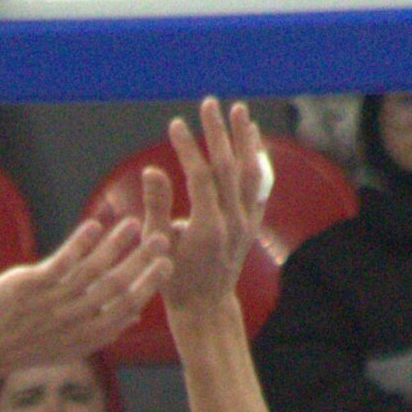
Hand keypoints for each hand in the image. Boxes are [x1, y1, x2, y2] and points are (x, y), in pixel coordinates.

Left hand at [0, 217, 168, 379]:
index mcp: (89, 334)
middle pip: (118, 285)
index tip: (168, 261)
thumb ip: (103, 329)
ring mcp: (54, 302)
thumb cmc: (27, 345)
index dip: (151, 282)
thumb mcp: (70, 346)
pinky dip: (80, 243)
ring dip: (116, 244)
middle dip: (142, 259)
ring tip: (131, 224)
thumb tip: (134, 316)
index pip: (130, 306)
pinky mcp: (31, 285)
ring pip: (94, 270)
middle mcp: (75, 319)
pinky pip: (62, 261)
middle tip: (161, 236)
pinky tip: (94, 225)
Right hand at [148, 97, 269, 314]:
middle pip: (228, 167)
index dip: (187, 148)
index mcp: (208, 228)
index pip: (200, 176)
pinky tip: (252, 139)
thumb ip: (157, 207)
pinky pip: (259, 185)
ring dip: (245, 139)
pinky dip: (257, 159)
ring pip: (251, 172)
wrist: (205, 307)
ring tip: (240, 111)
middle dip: (218, 132)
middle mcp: (233, 222)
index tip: (175, 124)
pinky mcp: (252, 223)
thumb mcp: (157, 247)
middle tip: (209, 103)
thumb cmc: (174, 280)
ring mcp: (246, 222)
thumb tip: (152, 170)